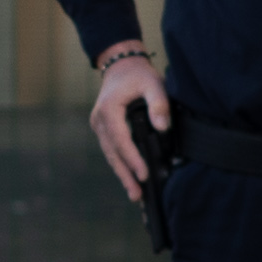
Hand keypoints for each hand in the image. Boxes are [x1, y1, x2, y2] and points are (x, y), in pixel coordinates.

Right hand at [90, 53, 171, 199]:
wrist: (121, 65)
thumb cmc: (138, 75)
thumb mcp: (153, 83)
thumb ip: (159, 104)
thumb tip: (163, 128)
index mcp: (109, 110)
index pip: (121, 139)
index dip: (132, 158)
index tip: (144, 174)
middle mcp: (99, 120)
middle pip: (112, 153)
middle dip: (125, 175)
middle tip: (136, 195)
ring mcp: (98, 125)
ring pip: (110, 154)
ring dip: (122, 174)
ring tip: (135, 194)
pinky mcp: (103, 129)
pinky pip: (111, 150)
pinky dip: (121, 164)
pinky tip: (129, 178)